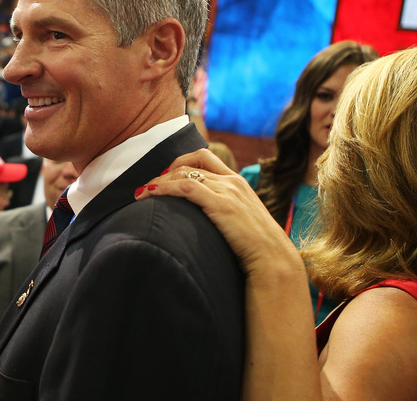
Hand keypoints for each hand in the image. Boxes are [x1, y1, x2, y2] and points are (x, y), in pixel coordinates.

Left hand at [134, 149, 302, 275]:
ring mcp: (228, 191)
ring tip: (142, 194)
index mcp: (238, 182)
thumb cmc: (256, 248)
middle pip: (190, 163)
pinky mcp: (222, 205)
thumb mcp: (241, 221)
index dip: (180, 163)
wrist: (273, 259)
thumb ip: (225, 211)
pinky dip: (164, 188)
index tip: (165, 177)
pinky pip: (185, 188)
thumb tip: (202, 217)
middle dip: (165, 172)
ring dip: (159, 182)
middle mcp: (233, 181)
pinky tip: (150, 194)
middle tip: (149, 187)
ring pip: (184, 174)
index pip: (204, 157)